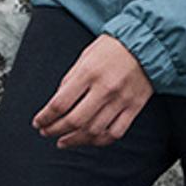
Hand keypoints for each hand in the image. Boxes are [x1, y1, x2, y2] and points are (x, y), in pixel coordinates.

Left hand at [33, 35, 152, 148]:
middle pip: (74, 121)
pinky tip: (89, 140)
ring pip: (93, 131)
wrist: (147, 43)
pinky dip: (99, 141)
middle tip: (46, 133)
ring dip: (74, 140)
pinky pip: (115, 133)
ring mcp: (121, 100)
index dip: (45, 117)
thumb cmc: (114, 47)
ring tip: (64, 141)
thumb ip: (70, 79)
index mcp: (88, 72)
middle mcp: (104, 88)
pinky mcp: (134, 108)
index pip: (60, 103)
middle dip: (55, 130)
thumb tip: (56, 103)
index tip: (38, 122)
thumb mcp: (85, 56)